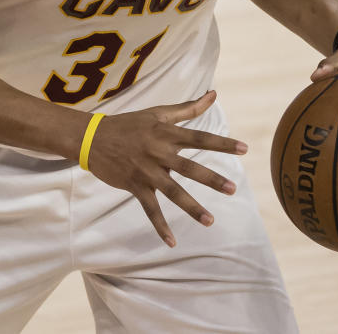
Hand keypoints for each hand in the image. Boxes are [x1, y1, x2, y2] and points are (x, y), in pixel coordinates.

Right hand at [84, 90, 246, 246]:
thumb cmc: (129, 124)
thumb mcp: (158, 113)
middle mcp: (159, 152)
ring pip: (173, 191)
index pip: (200, 138)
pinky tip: (172, 242)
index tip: (244, 149)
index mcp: (167, 133)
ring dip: (192, 207)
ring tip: (210, 221)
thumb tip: (214, 94)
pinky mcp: (135, 186)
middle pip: (190, 167)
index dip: (222, 143)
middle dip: (211, 179)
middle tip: (233, 188)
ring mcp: (147, 171)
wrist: (92, 138)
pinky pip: (150, 209)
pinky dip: (160, 226)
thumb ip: (188, 108)